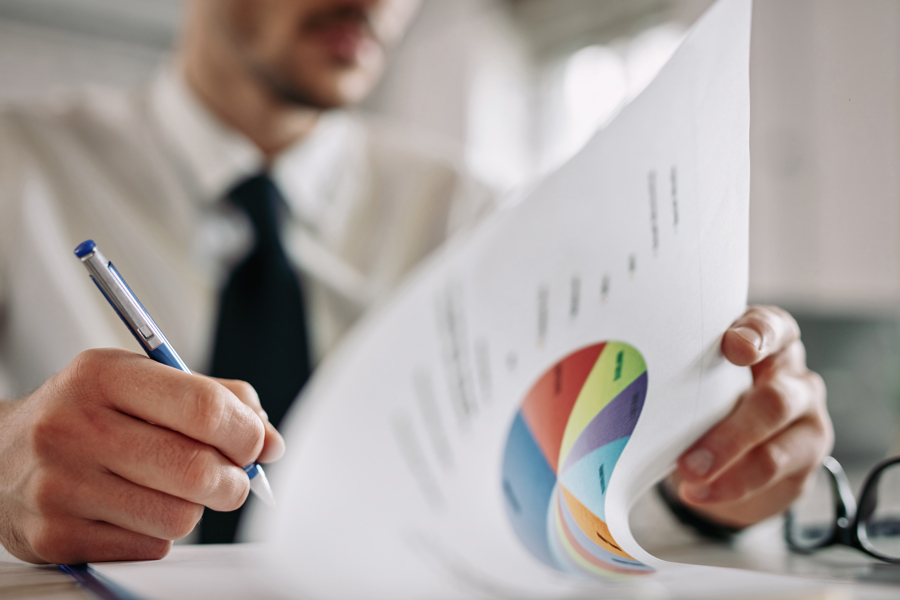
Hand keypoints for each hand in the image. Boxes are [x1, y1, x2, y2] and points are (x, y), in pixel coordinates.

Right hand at [0, 348, 284, 563]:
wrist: (1, 455)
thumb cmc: (88, 412)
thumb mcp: (142, 379)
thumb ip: (215, 398)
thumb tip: (271, 441)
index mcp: (103, 376)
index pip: (204, 408)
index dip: (246, 433)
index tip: (255, 443)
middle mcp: (74, 427)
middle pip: (197, 469)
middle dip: (234, 480)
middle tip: (231, 477)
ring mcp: (60, 486)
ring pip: (179, 517)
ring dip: (196, 508)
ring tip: (176, 490)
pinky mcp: (54, 536)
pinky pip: (150, 547)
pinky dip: (160, 533)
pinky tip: (137, 510)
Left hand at [673, 305, 832, 527]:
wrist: (730, 453)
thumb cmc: (705, 397)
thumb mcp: (695, 378)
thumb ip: (682, 371)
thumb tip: (631, 381)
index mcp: (767, 341)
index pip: (774, 327)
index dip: (758, 335)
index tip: (733, 347)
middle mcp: (792, 374)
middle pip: (775, 397)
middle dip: (731, 431)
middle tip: (690, 458)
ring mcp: (805, 413)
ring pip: (777, 439)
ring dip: (728, 460)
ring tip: (689, 477)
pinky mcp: (807, 452)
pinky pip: (775, 469)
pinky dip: (732, 484)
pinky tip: (701, 492)